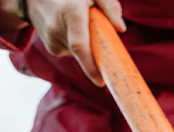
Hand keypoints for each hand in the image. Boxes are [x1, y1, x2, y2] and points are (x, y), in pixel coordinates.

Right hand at [0, 0, 127, 86]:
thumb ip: (109, 6)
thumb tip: (121, 29)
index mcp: (71, 13)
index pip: (80, 46)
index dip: (90, 66)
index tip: (100, 82)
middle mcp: (58, 29)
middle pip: (84, 53)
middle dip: (98, 55)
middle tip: (106, 51)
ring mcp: (52, 41)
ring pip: (80, 54)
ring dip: (89, 46)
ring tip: (82, 26)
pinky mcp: (52, 48)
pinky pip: (74, 53)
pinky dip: (80, 46)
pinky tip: (73, 31)